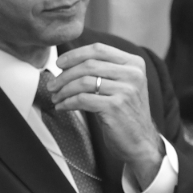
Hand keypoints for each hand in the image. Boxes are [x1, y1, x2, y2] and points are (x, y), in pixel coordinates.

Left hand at [48, 43, 163, 189]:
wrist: (140, 142)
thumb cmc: (125, 112)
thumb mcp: (121, 84)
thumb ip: (103, 70)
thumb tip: (67, 62)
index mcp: (134, 63)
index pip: (98, 49)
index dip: (75, 54)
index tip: (59, 63)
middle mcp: (132, 74)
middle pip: (88, 65)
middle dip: (65, 75)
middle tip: (52, 84)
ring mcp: (126, 90)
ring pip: (83, 82)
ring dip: (64, 89)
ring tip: (56, 97)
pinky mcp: (116, 107)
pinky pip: (83, 99)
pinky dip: (67, 102)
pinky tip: (62, 106)